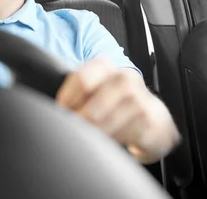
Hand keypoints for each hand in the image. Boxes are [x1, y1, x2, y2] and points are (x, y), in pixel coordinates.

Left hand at [55, 57, 180, 163]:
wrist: (153, 119)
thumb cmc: (115, 104)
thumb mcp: (94, 90)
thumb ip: (75, 92)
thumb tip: (53, 105)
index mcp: (105, 66)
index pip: (82, 79)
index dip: (67, 100)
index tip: (62, 112)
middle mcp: (125, 78)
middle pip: (93, 108)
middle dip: (81, 124)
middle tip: (75, 130)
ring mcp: (141, 98)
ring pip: (107, 125)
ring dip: (96, 134)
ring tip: (95, 135)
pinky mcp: (153, 120)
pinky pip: (124, 137)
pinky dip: (114, 141)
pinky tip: (113, 139)